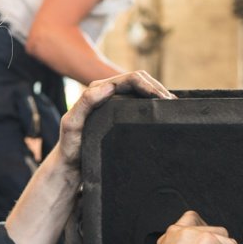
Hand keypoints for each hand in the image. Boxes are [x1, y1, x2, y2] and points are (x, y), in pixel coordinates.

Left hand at [57, 71, 172, 166]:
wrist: (70, 164)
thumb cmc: (70, 146)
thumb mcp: (72, 124)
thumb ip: (85, 103)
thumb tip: (108, 87)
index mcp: (97, 89)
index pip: (130, 79)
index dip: (149, 85)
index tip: (163, 99)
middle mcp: (107, 92)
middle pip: (140, 81)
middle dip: (158, 88)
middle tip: (172, 104)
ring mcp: (114, 102)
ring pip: (141, 90)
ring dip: (158, 94)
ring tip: (172, 107)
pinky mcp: (119, 114)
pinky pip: (139, 103)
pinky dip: (153, 104)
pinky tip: (162, 112)